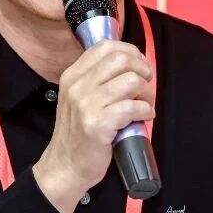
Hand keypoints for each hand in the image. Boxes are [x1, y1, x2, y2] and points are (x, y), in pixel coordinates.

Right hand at [33, 40, 154, 212]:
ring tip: (145, 105)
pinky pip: (132, 107)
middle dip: (142, 71)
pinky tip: (144, 117)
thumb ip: (98, 79)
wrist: (65, 166)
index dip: (131, 52)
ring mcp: (86, 105)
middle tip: (145, 87)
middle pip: (121, 59)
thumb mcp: (79, 98)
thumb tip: (132, 64)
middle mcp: (77, 86)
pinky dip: (146, 111)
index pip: (106, 46)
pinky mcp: (97, 125)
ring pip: (131, 81)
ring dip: (147, 93)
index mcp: (72, 75)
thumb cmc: (79, 133)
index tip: (140, 67)